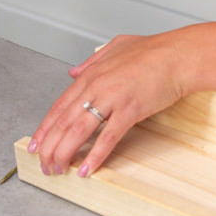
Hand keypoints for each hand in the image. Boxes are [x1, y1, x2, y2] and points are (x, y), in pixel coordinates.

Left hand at [28, 33, 189, 176]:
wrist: (180, 55)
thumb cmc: (154, 51)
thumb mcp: (116, 46)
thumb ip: (91, 61)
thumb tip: (73, 71)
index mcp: (91, 74)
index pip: (59, 106)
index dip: (44, 128)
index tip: (36, 144)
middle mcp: (96, 87)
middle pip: (63, 122)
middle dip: (50, 147)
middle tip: (45, 164)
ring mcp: (112, 99)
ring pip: (78, 131)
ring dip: (65, 154)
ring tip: (59, 169)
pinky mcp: (130, 110)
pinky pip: (108, 137)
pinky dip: (95, 155)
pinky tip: (87, 169)